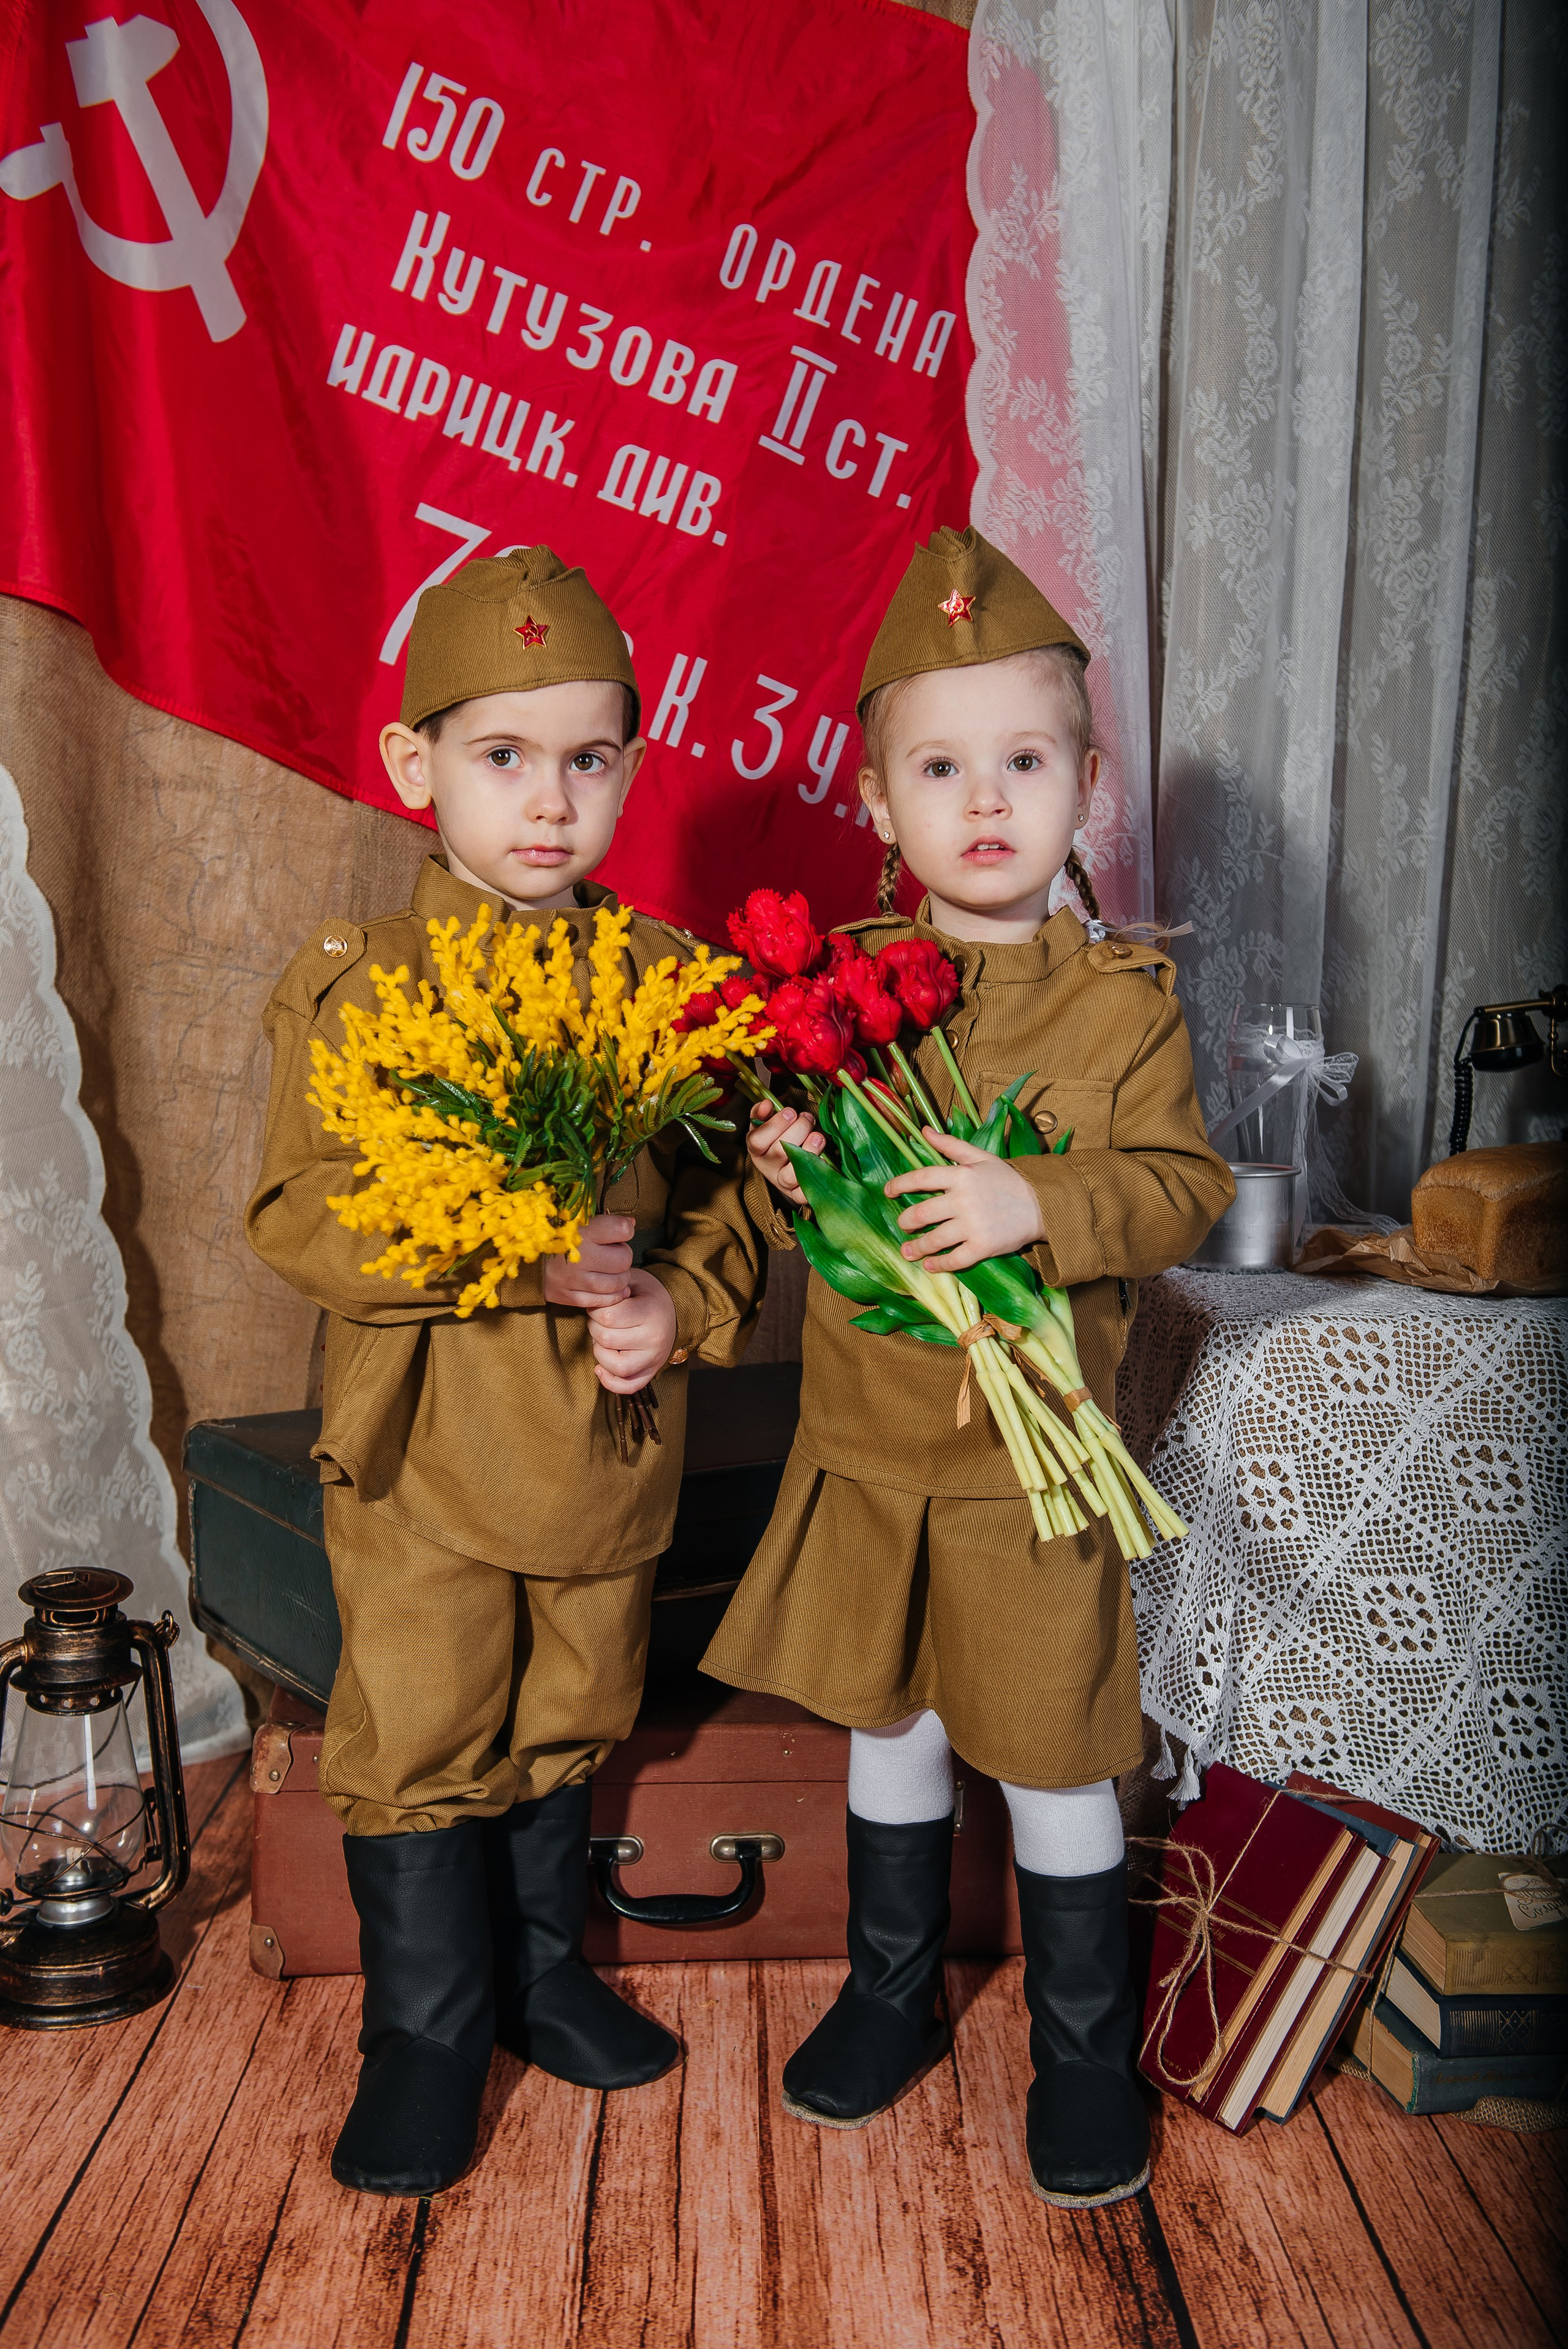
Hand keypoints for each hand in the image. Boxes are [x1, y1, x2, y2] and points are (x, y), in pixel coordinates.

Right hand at [543, 1212, 633, 1307]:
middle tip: (612, 1254)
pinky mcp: (567, 1296)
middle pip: (623, 1260)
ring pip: (616, 1283)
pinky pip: (602, 1301)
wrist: (521, 1257)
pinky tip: (609, 1288)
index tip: (619, 1232)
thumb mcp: (576, 1220)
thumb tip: (632, 1223)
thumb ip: (604, 1222)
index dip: (625, 1231)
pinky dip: (611, 1295)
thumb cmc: (553, 1235)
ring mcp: (573, 1280)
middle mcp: (579, 1256)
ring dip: (620, 1277)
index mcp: (582, 1231)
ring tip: (610, 1271)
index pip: (622, 1230)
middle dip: (623, 1256)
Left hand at [588, 1269, 678, 1392]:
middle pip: (607, 1340)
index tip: (600, 1306)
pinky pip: (628, 1386)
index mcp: (650, 1312)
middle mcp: (654, 1339)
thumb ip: (614, 1287)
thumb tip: (598, 1302)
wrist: (674, 1310)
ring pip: (615, 1366)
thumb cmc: (647, 1294)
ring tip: (602, 1339)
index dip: (594, 1310)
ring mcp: (654, 1359)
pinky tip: (599, 1368)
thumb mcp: (634, 1280)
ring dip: (599, 1352)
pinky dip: (610, 1382)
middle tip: (599, 1320)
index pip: (608, 1317)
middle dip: (594, 1328)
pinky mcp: (651, 1371)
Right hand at [747, 1099, 825, 1209]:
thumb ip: (763, 1112)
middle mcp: (767, 1167)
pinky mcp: (796, 1194)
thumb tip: (767, 1104)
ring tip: (818, 1137)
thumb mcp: (766, 1123)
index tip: (791, 1111)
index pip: (757, 1140)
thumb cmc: (777, 1137)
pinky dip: (813, 1180)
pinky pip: (803, 1194)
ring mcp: (781, 1182)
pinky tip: (822, 1163)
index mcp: (756, 1150)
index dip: (775, 1125)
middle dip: (798, 1130)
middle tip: (808, 1119)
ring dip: (809, 1152)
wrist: (784, 1163)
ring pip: (791, 1174)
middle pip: (779, 1152)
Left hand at [883, 1129, 1044, 1271]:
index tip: (887, 1191)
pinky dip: (940, 1264)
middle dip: (906, 1221)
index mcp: (961, 1175)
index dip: (899, 1185)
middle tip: (902, 1225)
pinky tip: (930, 1265)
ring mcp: (973, 1225)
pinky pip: (955, 1259)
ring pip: (934, 1239)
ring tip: (908, 1252)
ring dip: (917, 1247)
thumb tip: (924, 1131)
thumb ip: (951, 1145)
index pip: (921, 1178)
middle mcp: (963, 1200)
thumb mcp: (982, 1157)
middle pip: (922, 1213)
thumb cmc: (1009, 1180)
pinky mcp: (983, 1246)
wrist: (1043, 1205)